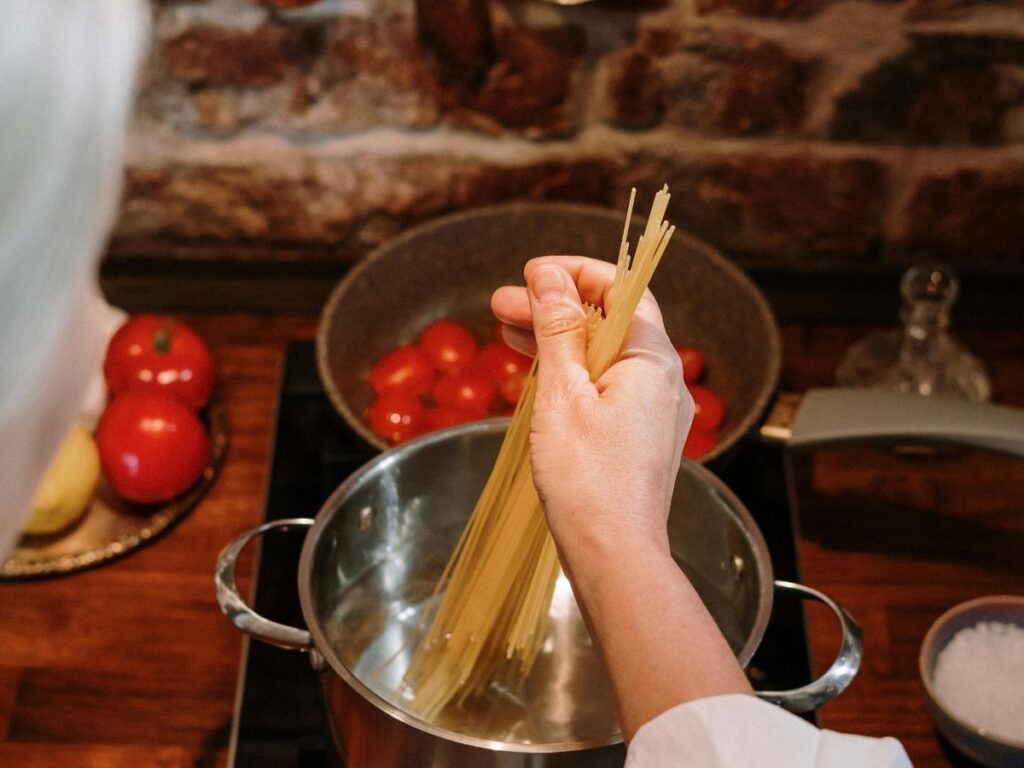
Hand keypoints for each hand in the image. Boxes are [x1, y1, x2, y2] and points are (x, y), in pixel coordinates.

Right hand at [491, 256, 692, 561]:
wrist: (614, 555)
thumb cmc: (587, 478)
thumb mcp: (562, 392)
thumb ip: (558, 328)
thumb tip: (548, 276)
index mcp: (653, 358)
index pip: (623, 288)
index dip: (574, 273)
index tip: (529, 275)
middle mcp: (662, 378)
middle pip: (610, 320)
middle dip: (556, 306)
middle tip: (502, 304)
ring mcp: (653, 409)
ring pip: (604, 354)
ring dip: (558, 338)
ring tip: (507, 332)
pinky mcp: (638, 436)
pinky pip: (606, 386)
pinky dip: (571, 372)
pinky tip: (537, 374)